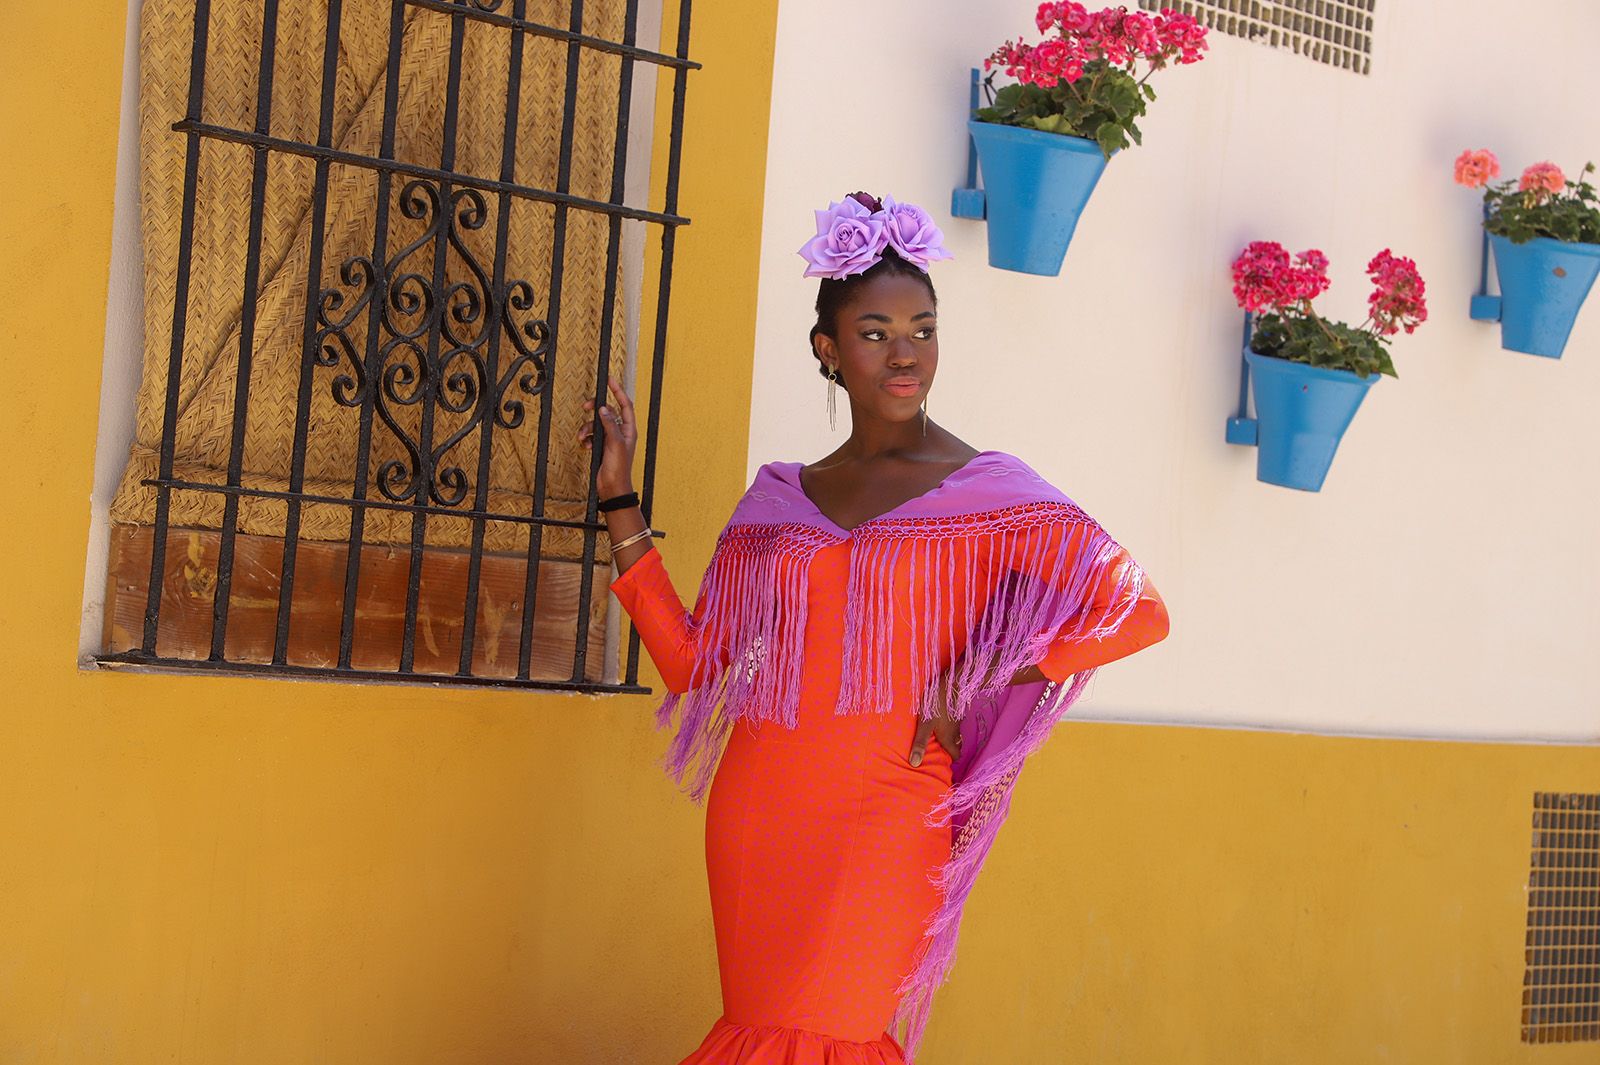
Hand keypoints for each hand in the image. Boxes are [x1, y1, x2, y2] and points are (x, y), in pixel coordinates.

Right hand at [578, 378, 637, 497]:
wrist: (612, 487)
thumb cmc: (619, 468)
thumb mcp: (615, 443)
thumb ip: (609, 424)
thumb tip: (604, 409)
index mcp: (629, 429)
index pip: (625, 405)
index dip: (618, 391)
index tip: (610, 380)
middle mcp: (621, 432)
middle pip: (608, 412)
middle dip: (596, 409)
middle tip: (586, 407)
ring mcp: (611, 439)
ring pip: (597, 424)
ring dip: (587, 429)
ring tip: (583, 437)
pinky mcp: (602, 446)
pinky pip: (592, 435)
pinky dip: (587, 438)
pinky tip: (585, 446)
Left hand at [909, 688, 961, 766]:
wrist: (951, 683)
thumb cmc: (936, 705)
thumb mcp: (925, 725)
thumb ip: (920, 743)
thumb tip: (914, 764)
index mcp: (949, 738)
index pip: (956, 755)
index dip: (951, 759)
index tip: (942, 760)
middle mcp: (955, 731)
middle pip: (956, 745)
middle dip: (950, 748)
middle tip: (938, 749)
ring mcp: (957, 720)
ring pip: (955, 733)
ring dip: (948, 736)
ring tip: (936, 736)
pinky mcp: (956, 710)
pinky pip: (954, 722)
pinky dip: (948, 724)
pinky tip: (939, 719)